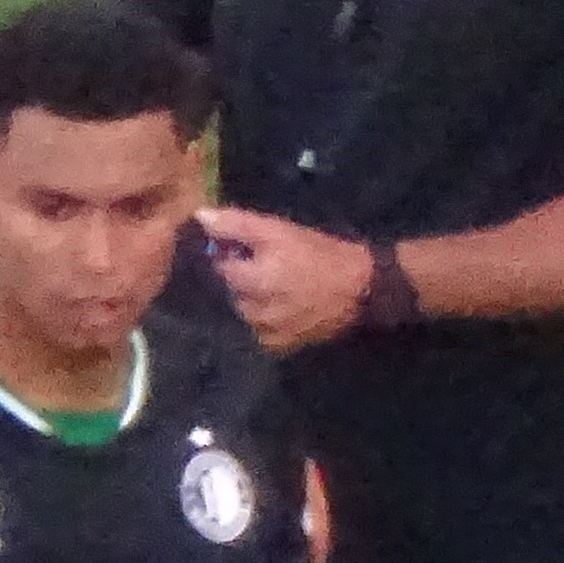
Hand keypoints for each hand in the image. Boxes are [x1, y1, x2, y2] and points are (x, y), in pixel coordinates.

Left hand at [201, 208, 377, 354]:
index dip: (226, 255)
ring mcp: (266, 333)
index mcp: (250, 282)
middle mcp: (252, 313)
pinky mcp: (281, 346)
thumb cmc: (322, 254)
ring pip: (243, 313)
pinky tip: (282, 306)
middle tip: (263, 265)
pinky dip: (264, 319)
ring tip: (274, 285)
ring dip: (251, 299)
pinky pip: (260, 332)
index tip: (240, 247)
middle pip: (229, 292)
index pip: (218, 268)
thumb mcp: (279, 231)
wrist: (364, 289)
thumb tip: (200, 216)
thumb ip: (237, 225)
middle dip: (239, 278)